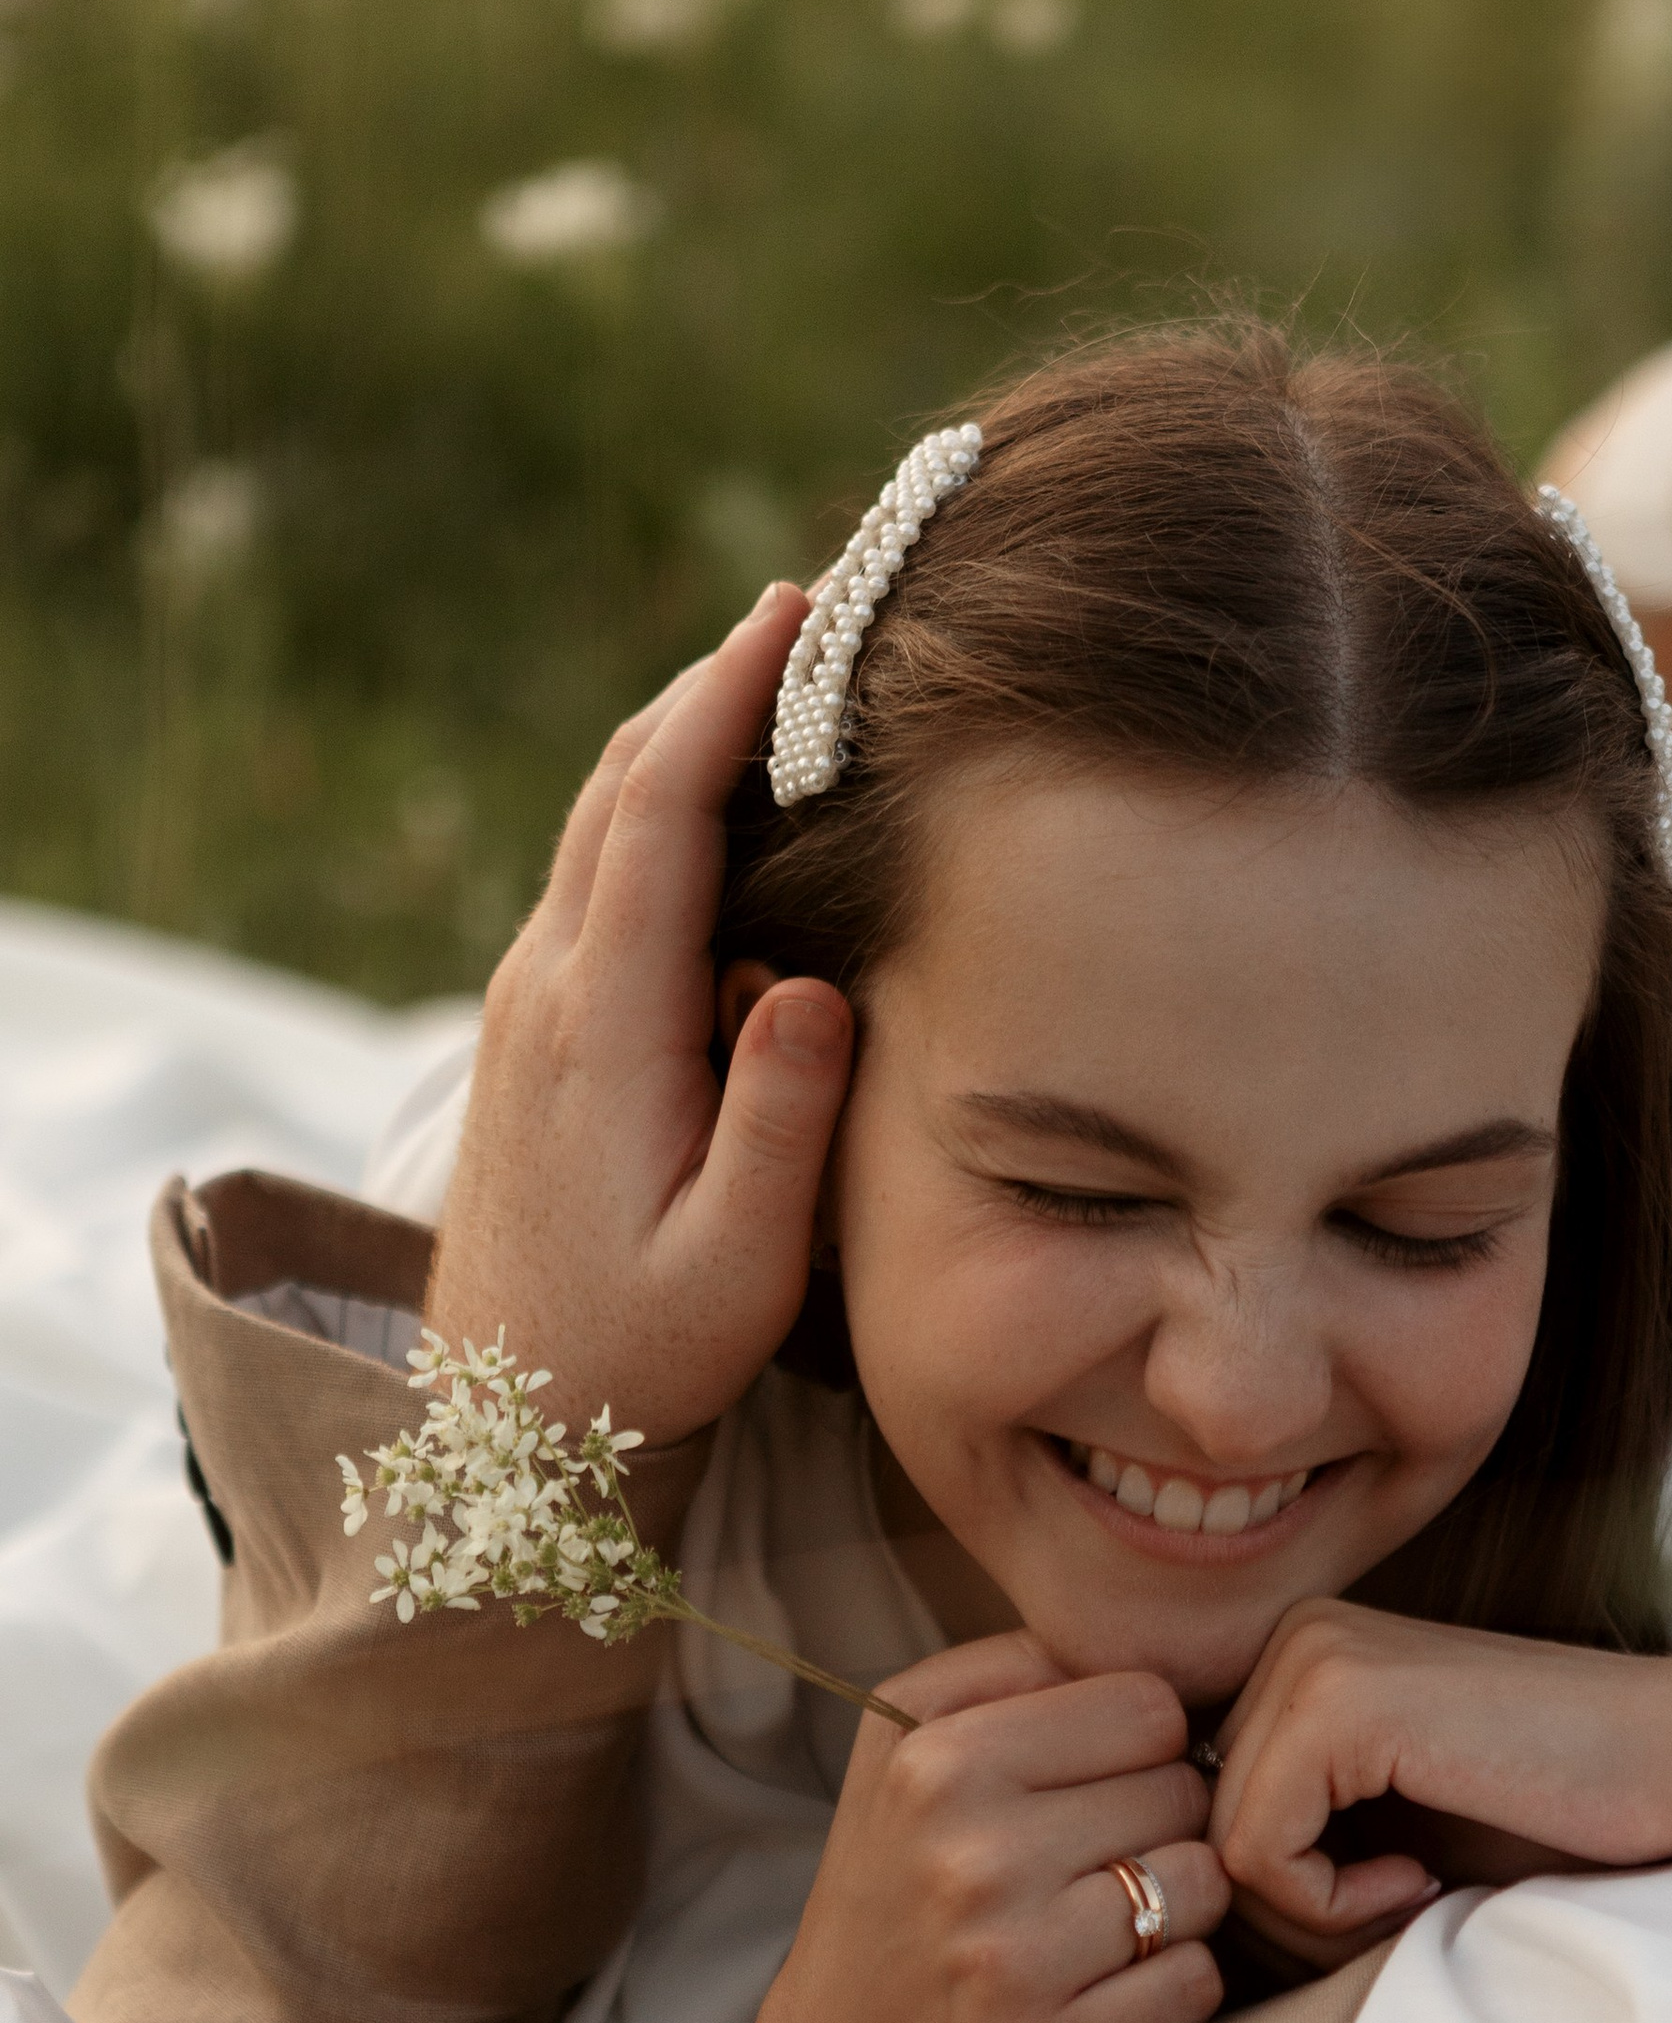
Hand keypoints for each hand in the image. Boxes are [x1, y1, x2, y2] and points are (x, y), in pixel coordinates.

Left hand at [428, 584, 849, 1441]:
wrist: (508, 1417)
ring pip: (597, 825)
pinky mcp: (532, 1028)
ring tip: (776, 676)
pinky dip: (656, 811)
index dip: (723, 703)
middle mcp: (546, 989)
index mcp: (602, 1027)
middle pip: (615, 787)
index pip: (658, 818)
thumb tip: (811, 985)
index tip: (791, 614)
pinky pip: (594, 879)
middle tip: (806, 606)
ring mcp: (527, 1002)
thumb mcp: (734, 1263)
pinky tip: (720, 806)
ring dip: (678, 739)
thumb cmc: (642, 1350)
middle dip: (705, 685)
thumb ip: (777, 1124)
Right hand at [748, 1634, 1228, 2022]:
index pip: (1148, 1705)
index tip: (1091, 1783)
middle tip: (1085, 1864)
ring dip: (1173, 1905)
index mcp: (935, 1759)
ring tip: (1097, 1924)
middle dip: (1153, 1822)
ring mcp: (1011, 1962)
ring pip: (1204, 1882)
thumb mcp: (904, 1747)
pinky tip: (1104, 1992)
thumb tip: (1156, 1638)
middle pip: (1182, 1791)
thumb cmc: (895, 1886)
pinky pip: (1196, 1981)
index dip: (1136, 1743)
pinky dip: (1169, 1987)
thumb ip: (1017, 1672)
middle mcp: (969, 1855)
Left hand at [1208, 1601, 1671, 1948]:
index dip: (1285, 1900)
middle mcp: (1292, 1638)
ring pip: (1220, 1850)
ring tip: (1416, 1899)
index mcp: (1300, 1659)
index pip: (1211, 1816)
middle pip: (1203, 1833)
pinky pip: (1255, 1855)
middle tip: (1403, 1912)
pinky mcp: (1338, 1701)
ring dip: (1313, 1918)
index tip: (1385, 1903)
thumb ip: (1294, 1842)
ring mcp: (1311, 1658)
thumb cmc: (1558, 1815)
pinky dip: (1329, 1907)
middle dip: (1292, 1914)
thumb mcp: (1394, 1829)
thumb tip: (1177, 1917)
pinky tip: (1421, 1884)